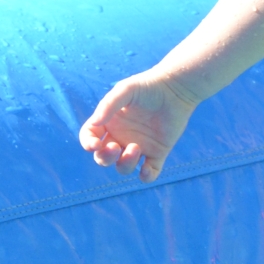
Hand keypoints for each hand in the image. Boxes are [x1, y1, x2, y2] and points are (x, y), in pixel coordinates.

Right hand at [78, 74, 195, 181]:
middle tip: (116, 147)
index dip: (88, 144)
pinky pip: (148, 173)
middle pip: (103, 158)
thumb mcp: (126, 90)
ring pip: (123, 167)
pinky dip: (146, 177)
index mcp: (109, 123)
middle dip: (105, 157)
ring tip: (136, 148)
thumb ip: (109, 105)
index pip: (89, 138)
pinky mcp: (157, 153)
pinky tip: (146, 170)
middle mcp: (121, 138)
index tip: (96, 144)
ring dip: (125, 164)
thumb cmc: (148, 87)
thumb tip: (95, 123)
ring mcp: (139, 147)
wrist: (175, 90)